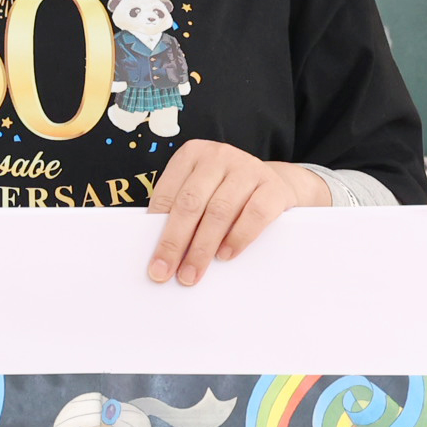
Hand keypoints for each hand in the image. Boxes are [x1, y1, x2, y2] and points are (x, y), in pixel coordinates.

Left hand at [146, 141, 329, 286]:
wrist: (273, 183)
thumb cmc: (225, 192)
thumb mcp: (201, 191)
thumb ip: (181, 212)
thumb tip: (162, 253)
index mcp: (192, 154)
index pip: (167, 194)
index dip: (157, 230)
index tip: (153, 261)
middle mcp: (218, 156)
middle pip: (190, 203)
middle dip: (175, 243)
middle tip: (166, 272)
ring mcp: (248, 168)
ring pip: (220, 211)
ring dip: (203, 247)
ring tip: (193, 272)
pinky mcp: (273, 186)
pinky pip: (254, 214)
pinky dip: (238, 237)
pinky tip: (225, 255)